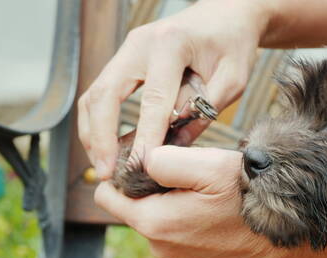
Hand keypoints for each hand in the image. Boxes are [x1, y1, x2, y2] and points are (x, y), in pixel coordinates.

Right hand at [78, 0, 270, 178]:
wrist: (227, 14)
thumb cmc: (233, 43)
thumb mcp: (233, 79)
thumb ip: (205, 110)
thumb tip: (175, 145)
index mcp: (171, 44)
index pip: (153, 99)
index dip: (145, 136)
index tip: (141, 166)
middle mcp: (140, 43)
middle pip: (105, 94)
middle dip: (102, 138)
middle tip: (107, 173)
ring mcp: (128, 49)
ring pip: (95, 93)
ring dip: (93, 132)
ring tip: (103, 165)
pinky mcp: (126, 59)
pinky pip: (101, 91)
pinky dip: (99, 121)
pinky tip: (106, 145)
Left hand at [94, 146, 309, 257]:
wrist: (290, 236)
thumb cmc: (253, 199)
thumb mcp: (209, 166)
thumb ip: (163, 160)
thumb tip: (141, 161)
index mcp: (154, 223)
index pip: (107, 196)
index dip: (122, 171)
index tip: (148, 156)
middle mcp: (160, 245)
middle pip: (135, 204)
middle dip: (153, 184)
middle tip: (189, 169)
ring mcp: (178, 254)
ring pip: (158, 214)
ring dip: (173, 197)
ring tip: (206, 187)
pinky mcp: (195, 256)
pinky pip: (178, 226)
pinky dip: (188, 211)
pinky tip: (214, 204)